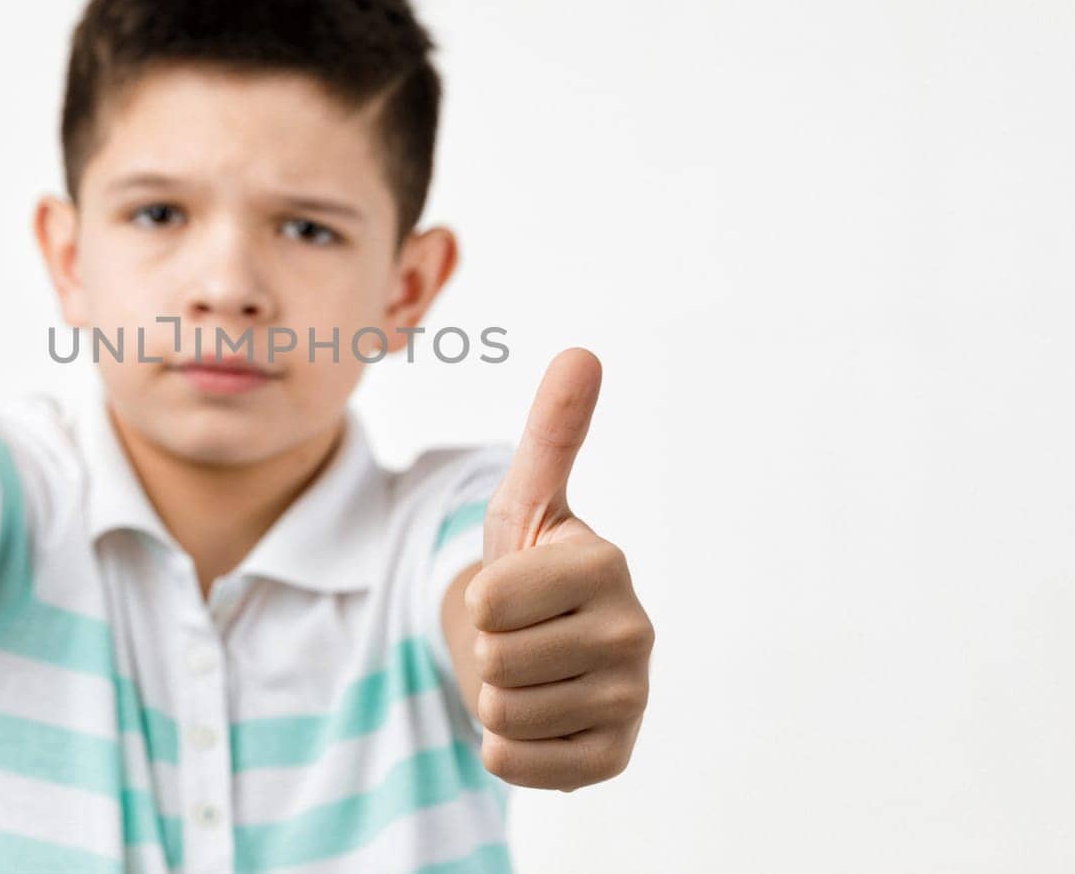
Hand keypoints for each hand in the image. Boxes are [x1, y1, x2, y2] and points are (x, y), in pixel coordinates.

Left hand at [464, 347, 653, 789]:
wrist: (540, 651)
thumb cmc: (529, 569)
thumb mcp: (526, 501)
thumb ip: (552, 432)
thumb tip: (581, 352)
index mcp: (606, 565)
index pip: (489, 599)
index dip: (480, 597)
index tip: (515, 590)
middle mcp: (633, 634)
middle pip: (494, 657)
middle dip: (487, 649)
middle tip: (521, 635)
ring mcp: (630, 702)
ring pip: (500, 713)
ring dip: (495, 697)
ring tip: (529, 673)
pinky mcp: (613, 758)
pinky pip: (515, 763)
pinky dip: (506, 748)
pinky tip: (539, 718)